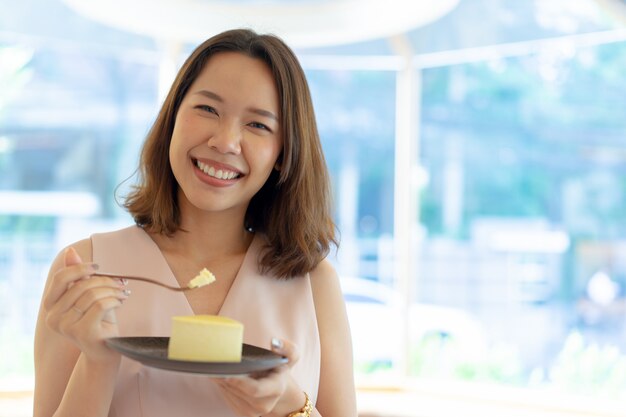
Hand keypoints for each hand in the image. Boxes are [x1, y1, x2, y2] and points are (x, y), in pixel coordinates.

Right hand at [42, 247, 128, 361]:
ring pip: (92, 294)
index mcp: (51, 307)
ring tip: (122, 293)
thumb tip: (70, 252)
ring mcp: (66, 327)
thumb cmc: (98, 320)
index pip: (60, 279)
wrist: (106, 350)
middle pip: (81, 285)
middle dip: (104, 280)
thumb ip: (77, 276)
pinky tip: (121, 302)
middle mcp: (53, 318)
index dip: (80, 268)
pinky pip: (101, 305)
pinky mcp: (82, 332)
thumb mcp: (87, 296)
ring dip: (112, 290)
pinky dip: (115, 300)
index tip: (98, 267)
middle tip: (119, 283)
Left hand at [214, 338, 307, 416]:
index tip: (227, 374)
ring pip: (231, 396)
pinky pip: (228, 400)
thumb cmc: (279, 368)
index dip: (240, 383)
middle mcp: (266, 405)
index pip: (255, 390)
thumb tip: (275, 342)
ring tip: (215, 369)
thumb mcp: (289, 356)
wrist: (277, 387)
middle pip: (239, 392)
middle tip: (214, 366)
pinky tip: (219, 378)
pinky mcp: (244, 414)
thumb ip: (287, 348)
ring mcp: (254, 412)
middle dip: (226, 379)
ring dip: (221, 383)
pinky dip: (222, 388)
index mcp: (277, 389)